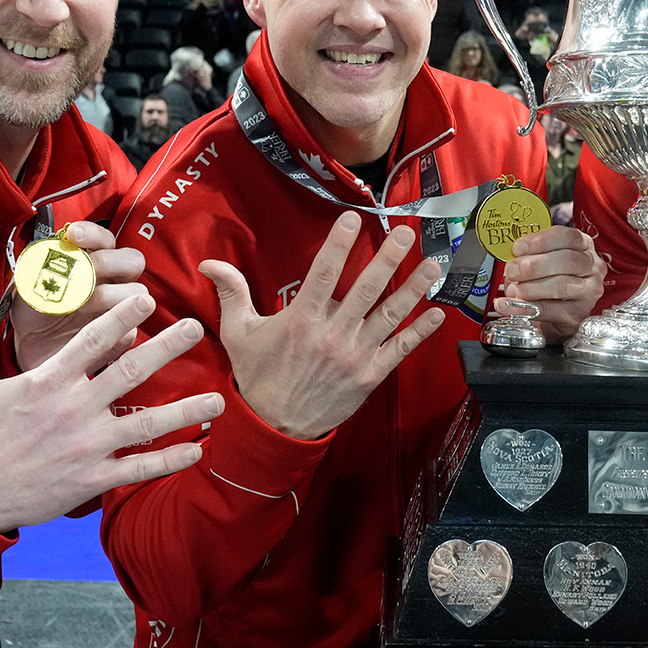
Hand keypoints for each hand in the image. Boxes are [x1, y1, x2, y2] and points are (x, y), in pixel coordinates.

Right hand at [0, 293, 222, 532]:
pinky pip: (139, 469)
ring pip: (147, 424)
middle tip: (197, 328)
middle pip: (130, 373)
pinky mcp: (92, 480)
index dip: (122, 317)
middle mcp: (74, 410)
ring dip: (186, 411)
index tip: (148, 299)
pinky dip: (170, 461)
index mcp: (47, 382)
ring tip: (218, 399)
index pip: (92, 340)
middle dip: (168, 349)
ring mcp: (87, 447)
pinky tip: (197, 451)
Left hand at [12, 221, 147, 371]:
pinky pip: (132, 329)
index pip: (104, 239)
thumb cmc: (35, 311)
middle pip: (132, 260)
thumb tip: (45, 257)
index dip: (93, 234)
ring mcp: (120, 307)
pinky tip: (93, 330)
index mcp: (91, 262)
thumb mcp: (28, 286)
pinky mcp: (123, 335)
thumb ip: (37, 270)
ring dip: (111, 294)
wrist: (32, 347)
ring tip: (83, 305)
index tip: (74, 235)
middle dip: (109, 260)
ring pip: (137, 292)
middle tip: (89, 268)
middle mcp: (111, 280)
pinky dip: (116, 327)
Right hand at [205, 213, 444, 439]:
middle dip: (387, 258)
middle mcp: (332, 334)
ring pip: (389, 315)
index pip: (323, 274)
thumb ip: (231, 294)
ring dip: (413, 288)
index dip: (339, 245)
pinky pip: (400, 349)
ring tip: (433, 264)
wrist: (276, 427)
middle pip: (365, 289)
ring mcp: (355, 355)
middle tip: (405, 232)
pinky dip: (420, 332)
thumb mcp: (238, 334)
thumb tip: (209, 264)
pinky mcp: (370, 375)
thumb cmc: (258, 377)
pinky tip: (438, 314)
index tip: (353, 219)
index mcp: (301, 320)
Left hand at [502, 225, 603, 342]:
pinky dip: (523, 308)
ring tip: (513, 290)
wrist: (557, 313)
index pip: (569, 237)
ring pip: (561, 286)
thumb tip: (511, 259)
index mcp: (583, 245)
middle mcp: (591, 267)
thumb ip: (529, 255)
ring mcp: (587, 292)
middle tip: (513, 270)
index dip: (542, 241)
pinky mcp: (576, 315)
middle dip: (535, 265)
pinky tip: (507, 306)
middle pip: (567, 260)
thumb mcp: (543, 259)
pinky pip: (548, 310)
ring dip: (531, 287)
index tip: (519, 247)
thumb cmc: (550, 278)